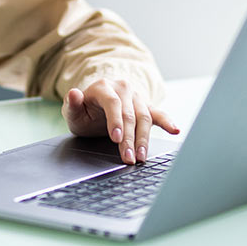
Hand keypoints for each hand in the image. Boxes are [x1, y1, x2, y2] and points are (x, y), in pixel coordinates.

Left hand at [62, 79, 178, 164]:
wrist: (95, 106)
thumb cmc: (84, 111)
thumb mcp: (73, 110)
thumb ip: (71, 104)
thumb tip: (73, 93)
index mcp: (103, 87)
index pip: (113, 102)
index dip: (115, 120)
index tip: (116, 138)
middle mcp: (122, 88)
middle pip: (129, 114)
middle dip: (130, 138)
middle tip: (128, 157)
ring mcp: (136, 97)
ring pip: (144, 117)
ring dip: (144, 139)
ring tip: (141, 157)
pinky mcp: (146, 106)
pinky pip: (158, 114)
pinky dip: (167, 122)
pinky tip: (175, 130)